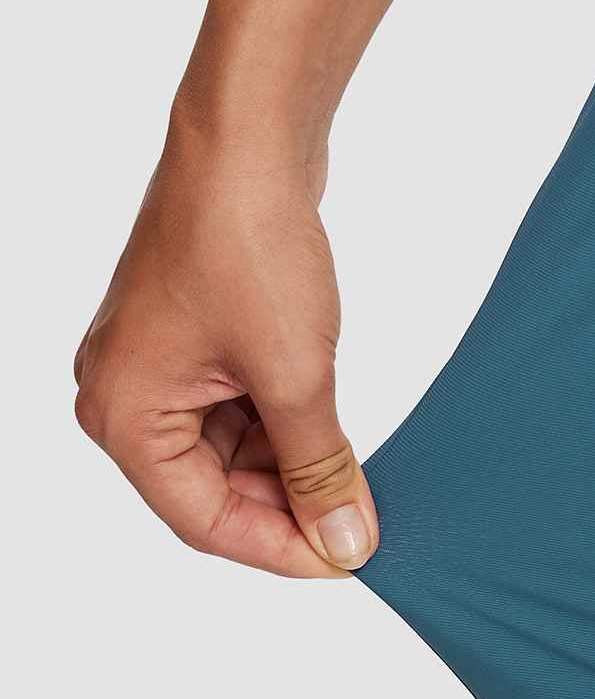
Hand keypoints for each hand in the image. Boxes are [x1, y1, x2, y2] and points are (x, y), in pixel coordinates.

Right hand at [74, 127, 378, 578]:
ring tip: (360, 474)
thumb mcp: (297, 376)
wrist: (249, 139)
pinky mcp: (195, 333)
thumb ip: (320, 468)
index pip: (202, 520)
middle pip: (213, 487)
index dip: (280, 548)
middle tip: (365, 521)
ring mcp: (158, 361)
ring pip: (232, 447)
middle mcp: (125, 393)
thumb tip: (346, 541)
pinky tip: (337, 427)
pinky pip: (240, 404)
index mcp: (125, 415)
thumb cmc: (247, 244)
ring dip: (294, 464)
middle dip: (290, 506)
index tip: (349, 559)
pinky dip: (286, 421)